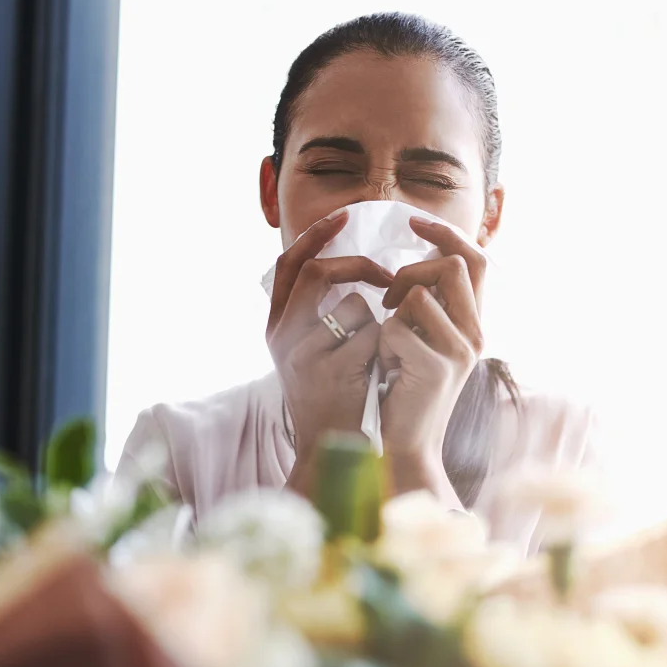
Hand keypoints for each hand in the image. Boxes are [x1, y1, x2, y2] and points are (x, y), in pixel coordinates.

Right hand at [266, 209, 392, 495]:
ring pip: (352, 306)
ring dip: (377, 323)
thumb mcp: (316, 352)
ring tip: (376, 355)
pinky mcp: (328, 373)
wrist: (332, 451)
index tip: (343, 215)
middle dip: (360, 267)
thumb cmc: (335, 397)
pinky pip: (371, 336)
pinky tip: (380, 374)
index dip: (314, 235)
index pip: (288, 264)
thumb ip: (322, 313)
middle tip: (389, 277)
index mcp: (277, 325)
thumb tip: (350, 270)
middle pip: (318, 273)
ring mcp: (302, 354)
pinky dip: (385, 347)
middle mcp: (281, 336)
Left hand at [379, 217, 486, 508]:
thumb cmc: (403, 393)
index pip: (474, 259)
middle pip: (452, 265)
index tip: (413, 222)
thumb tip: (415, 265)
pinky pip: (396, 328)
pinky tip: (387, 368)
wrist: (407, 446)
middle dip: (410, 272)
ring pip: (418, 295)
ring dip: (391, 314)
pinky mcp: (437, 367)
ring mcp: (460, 351)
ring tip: (389, 346)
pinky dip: (382, 343)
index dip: (445, 233)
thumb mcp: (420, 342)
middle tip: (388, 300)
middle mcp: (475, 334)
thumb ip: (427, 307)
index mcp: (473, 324)